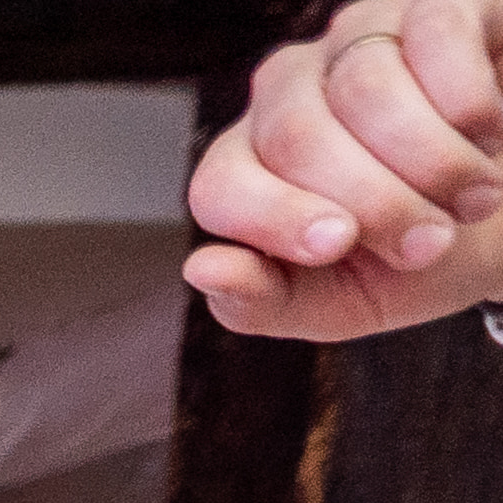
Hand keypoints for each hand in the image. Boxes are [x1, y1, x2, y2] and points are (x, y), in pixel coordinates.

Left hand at [189, 0, 502, 338]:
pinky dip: (469, 102)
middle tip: (430, 244)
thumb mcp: (340, 299)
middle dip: (375, 204)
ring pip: (366, 89)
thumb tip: (201, 268)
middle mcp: (288, 91)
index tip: (340, 244)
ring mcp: (357, 39)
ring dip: (434, 161)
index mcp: (249, 164)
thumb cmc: (417, 254)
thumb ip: (264, 301)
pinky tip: (490, 133)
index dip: (274, 218)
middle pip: (297, 137)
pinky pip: (433, 37)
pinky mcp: (433, 7)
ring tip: (476, 201)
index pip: (221, 183)